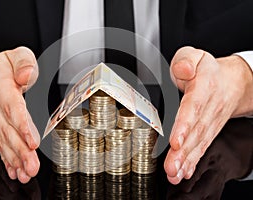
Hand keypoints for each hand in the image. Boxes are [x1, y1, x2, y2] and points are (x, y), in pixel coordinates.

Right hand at [0, 47, 39, 182]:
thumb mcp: (13, 56)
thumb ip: (24, 62)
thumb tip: (27, 75)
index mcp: (2, 87)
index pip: (12, 108)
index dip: (22, 125)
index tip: (32, 140)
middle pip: (9, 131)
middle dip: (21, 151)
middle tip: (32, 166)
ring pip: (4, 142)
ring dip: (16, 159)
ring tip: (26, 173)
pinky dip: (7, 160)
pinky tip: (15, 171)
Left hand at [164, 46, 252, 183]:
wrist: (231, 83)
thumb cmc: (207, 70)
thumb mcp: (195, 56)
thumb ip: (186, 60)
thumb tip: (182, 70)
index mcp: (203, 88)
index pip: (193, 108)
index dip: (184, 125)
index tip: (176, 141)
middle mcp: (207, 109)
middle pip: (195, 132)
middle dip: (182, 152)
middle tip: (171, 167)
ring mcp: (209, 123)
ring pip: (198, 144)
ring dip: (186, 161)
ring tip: (174, 174)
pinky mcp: (208, 132)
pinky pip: (201, 148)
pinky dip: (192, 162)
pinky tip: (183, 173)